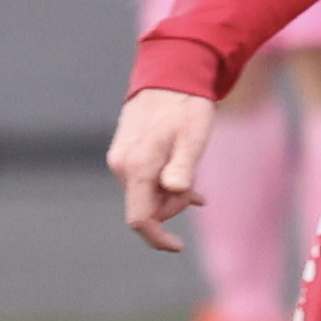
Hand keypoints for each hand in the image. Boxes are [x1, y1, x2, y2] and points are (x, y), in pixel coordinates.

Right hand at [108, 86, 216, 252]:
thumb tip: (175, 191)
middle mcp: (122, 166)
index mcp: (137, 168)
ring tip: (194, 181)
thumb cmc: (185, 107)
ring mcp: (120, 159)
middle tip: (199, 192)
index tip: (178, 246)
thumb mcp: (192, 138)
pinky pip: (142, 179)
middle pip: (145, 207)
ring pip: (144, 193)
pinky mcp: (124, 153)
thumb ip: (182, 167)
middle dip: (172, 207)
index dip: (157, 238)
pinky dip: (162, 183)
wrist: (169, 74)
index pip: (139, 219)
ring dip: (169, 194)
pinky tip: (182, 178)